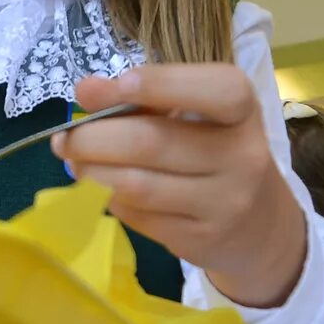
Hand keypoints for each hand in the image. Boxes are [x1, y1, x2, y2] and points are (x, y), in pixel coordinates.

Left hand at [59, 65, 310, 307]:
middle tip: (64, 139)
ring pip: (138, 186)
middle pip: (152, 143)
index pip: (215, 91)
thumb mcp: (195, 116)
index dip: (162, 84)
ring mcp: (224, 203)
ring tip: (74, 164)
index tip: (119, 83)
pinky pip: (139, 217)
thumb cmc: (217, 153)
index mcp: (243, 110)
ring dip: (93, 173)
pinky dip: (111, 200)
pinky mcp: (201, 240)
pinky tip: (105, 190)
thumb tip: (86, 91)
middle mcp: (242, 156)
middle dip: (94, 138)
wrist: (259, 226)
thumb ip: (143, 99)